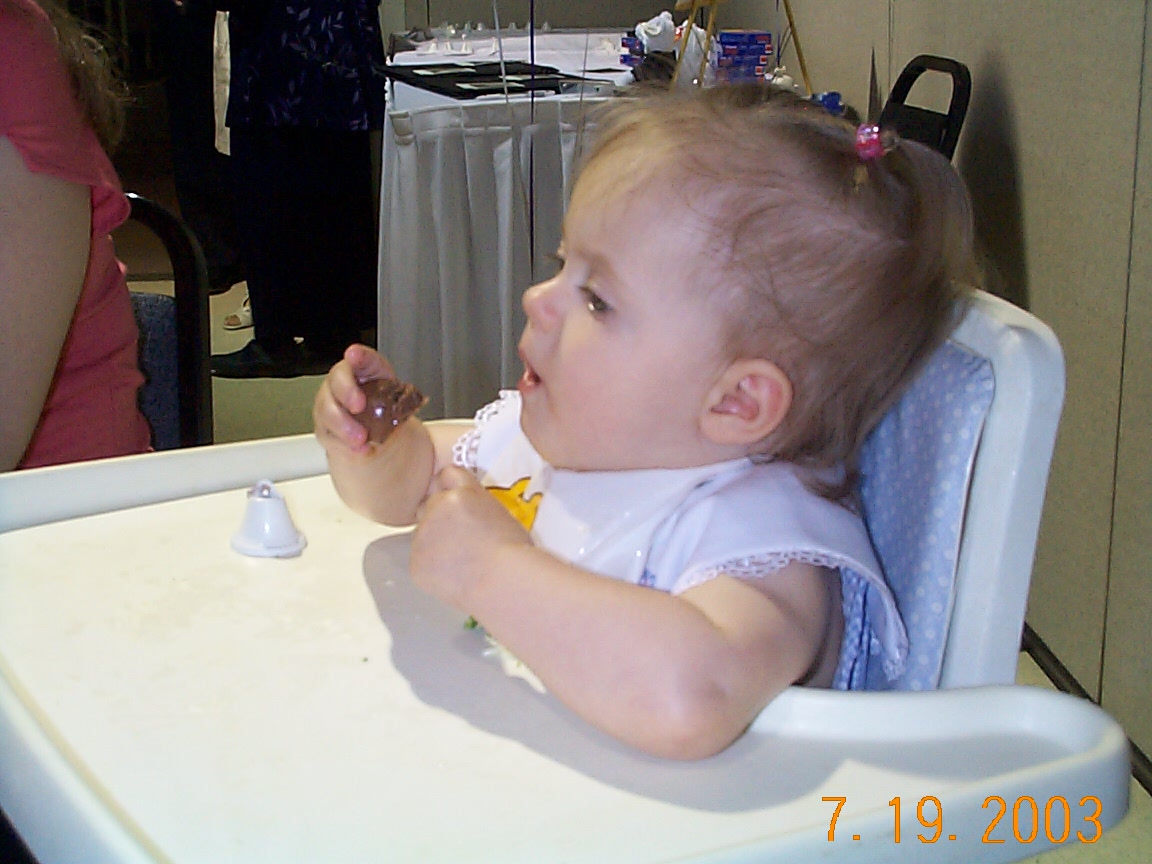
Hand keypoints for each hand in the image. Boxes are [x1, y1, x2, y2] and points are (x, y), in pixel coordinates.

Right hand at [312, 343, 395, 456]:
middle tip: (358, 406)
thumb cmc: (384, 411)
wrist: (374, 436)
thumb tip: (418, 401)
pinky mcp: (325, 428)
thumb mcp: (399, 402)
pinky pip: (328, 434)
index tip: (354, 354)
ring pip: (327, 409)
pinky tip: (358, 449)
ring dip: (344, 425)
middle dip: (346, 391)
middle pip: (337, 379)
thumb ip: (405, 399)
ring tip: (361, 438)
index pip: (361, 358)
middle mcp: (343, 384)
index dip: (358, 355)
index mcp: (365, 371)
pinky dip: (344, 444)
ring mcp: (330, 405)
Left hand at [410, 466, 531, 610]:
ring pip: (424, 533)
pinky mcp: (415, 561)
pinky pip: (420, 559)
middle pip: (431, 504)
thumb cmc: (514, 551)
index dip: (454, 489)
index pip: (448, 475)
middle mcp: (436, 506)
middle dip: (441, 516)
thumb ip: (475, 501)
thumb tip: (463, 508)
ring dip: (435, 542)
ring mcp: (422, 534)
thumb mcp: (499, 512)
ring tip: (462, 562)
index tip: (462, 504)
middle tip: (463, 539)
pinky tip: (454, 576)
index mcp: (461, 492)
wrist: (504, 581)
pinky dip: (432, 566)